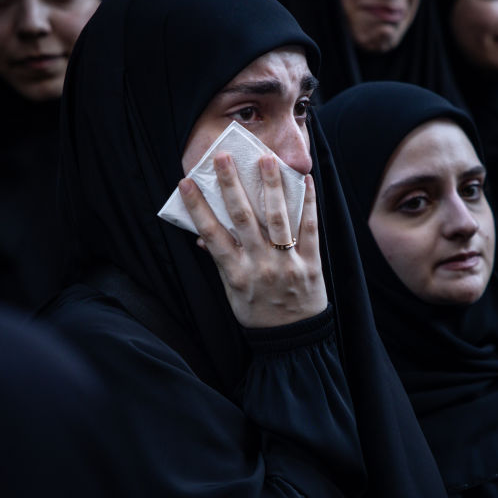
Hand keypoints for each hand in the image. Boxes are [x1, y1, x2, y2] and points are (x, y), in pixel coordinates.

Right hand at [179, 152, 326, 327]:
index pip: (212, 234)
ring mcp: (287, 263)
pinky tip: (306, 181)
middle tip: (223, 157)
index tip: (186, 182)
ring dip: (271, 186)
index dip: (198, 207)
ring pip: (277, 218)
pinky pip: (310, 228)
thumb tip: (202, 237)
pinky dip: (308, 203)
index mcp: (236, 274)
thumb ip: (222, 264)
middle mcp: (260, 265)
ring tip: (265, 159)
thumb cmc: (259, 315)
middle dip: (231, 185)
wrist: (294, 340)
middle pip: (243, 218)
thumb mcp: (233, 294)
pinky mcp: (311, 263)